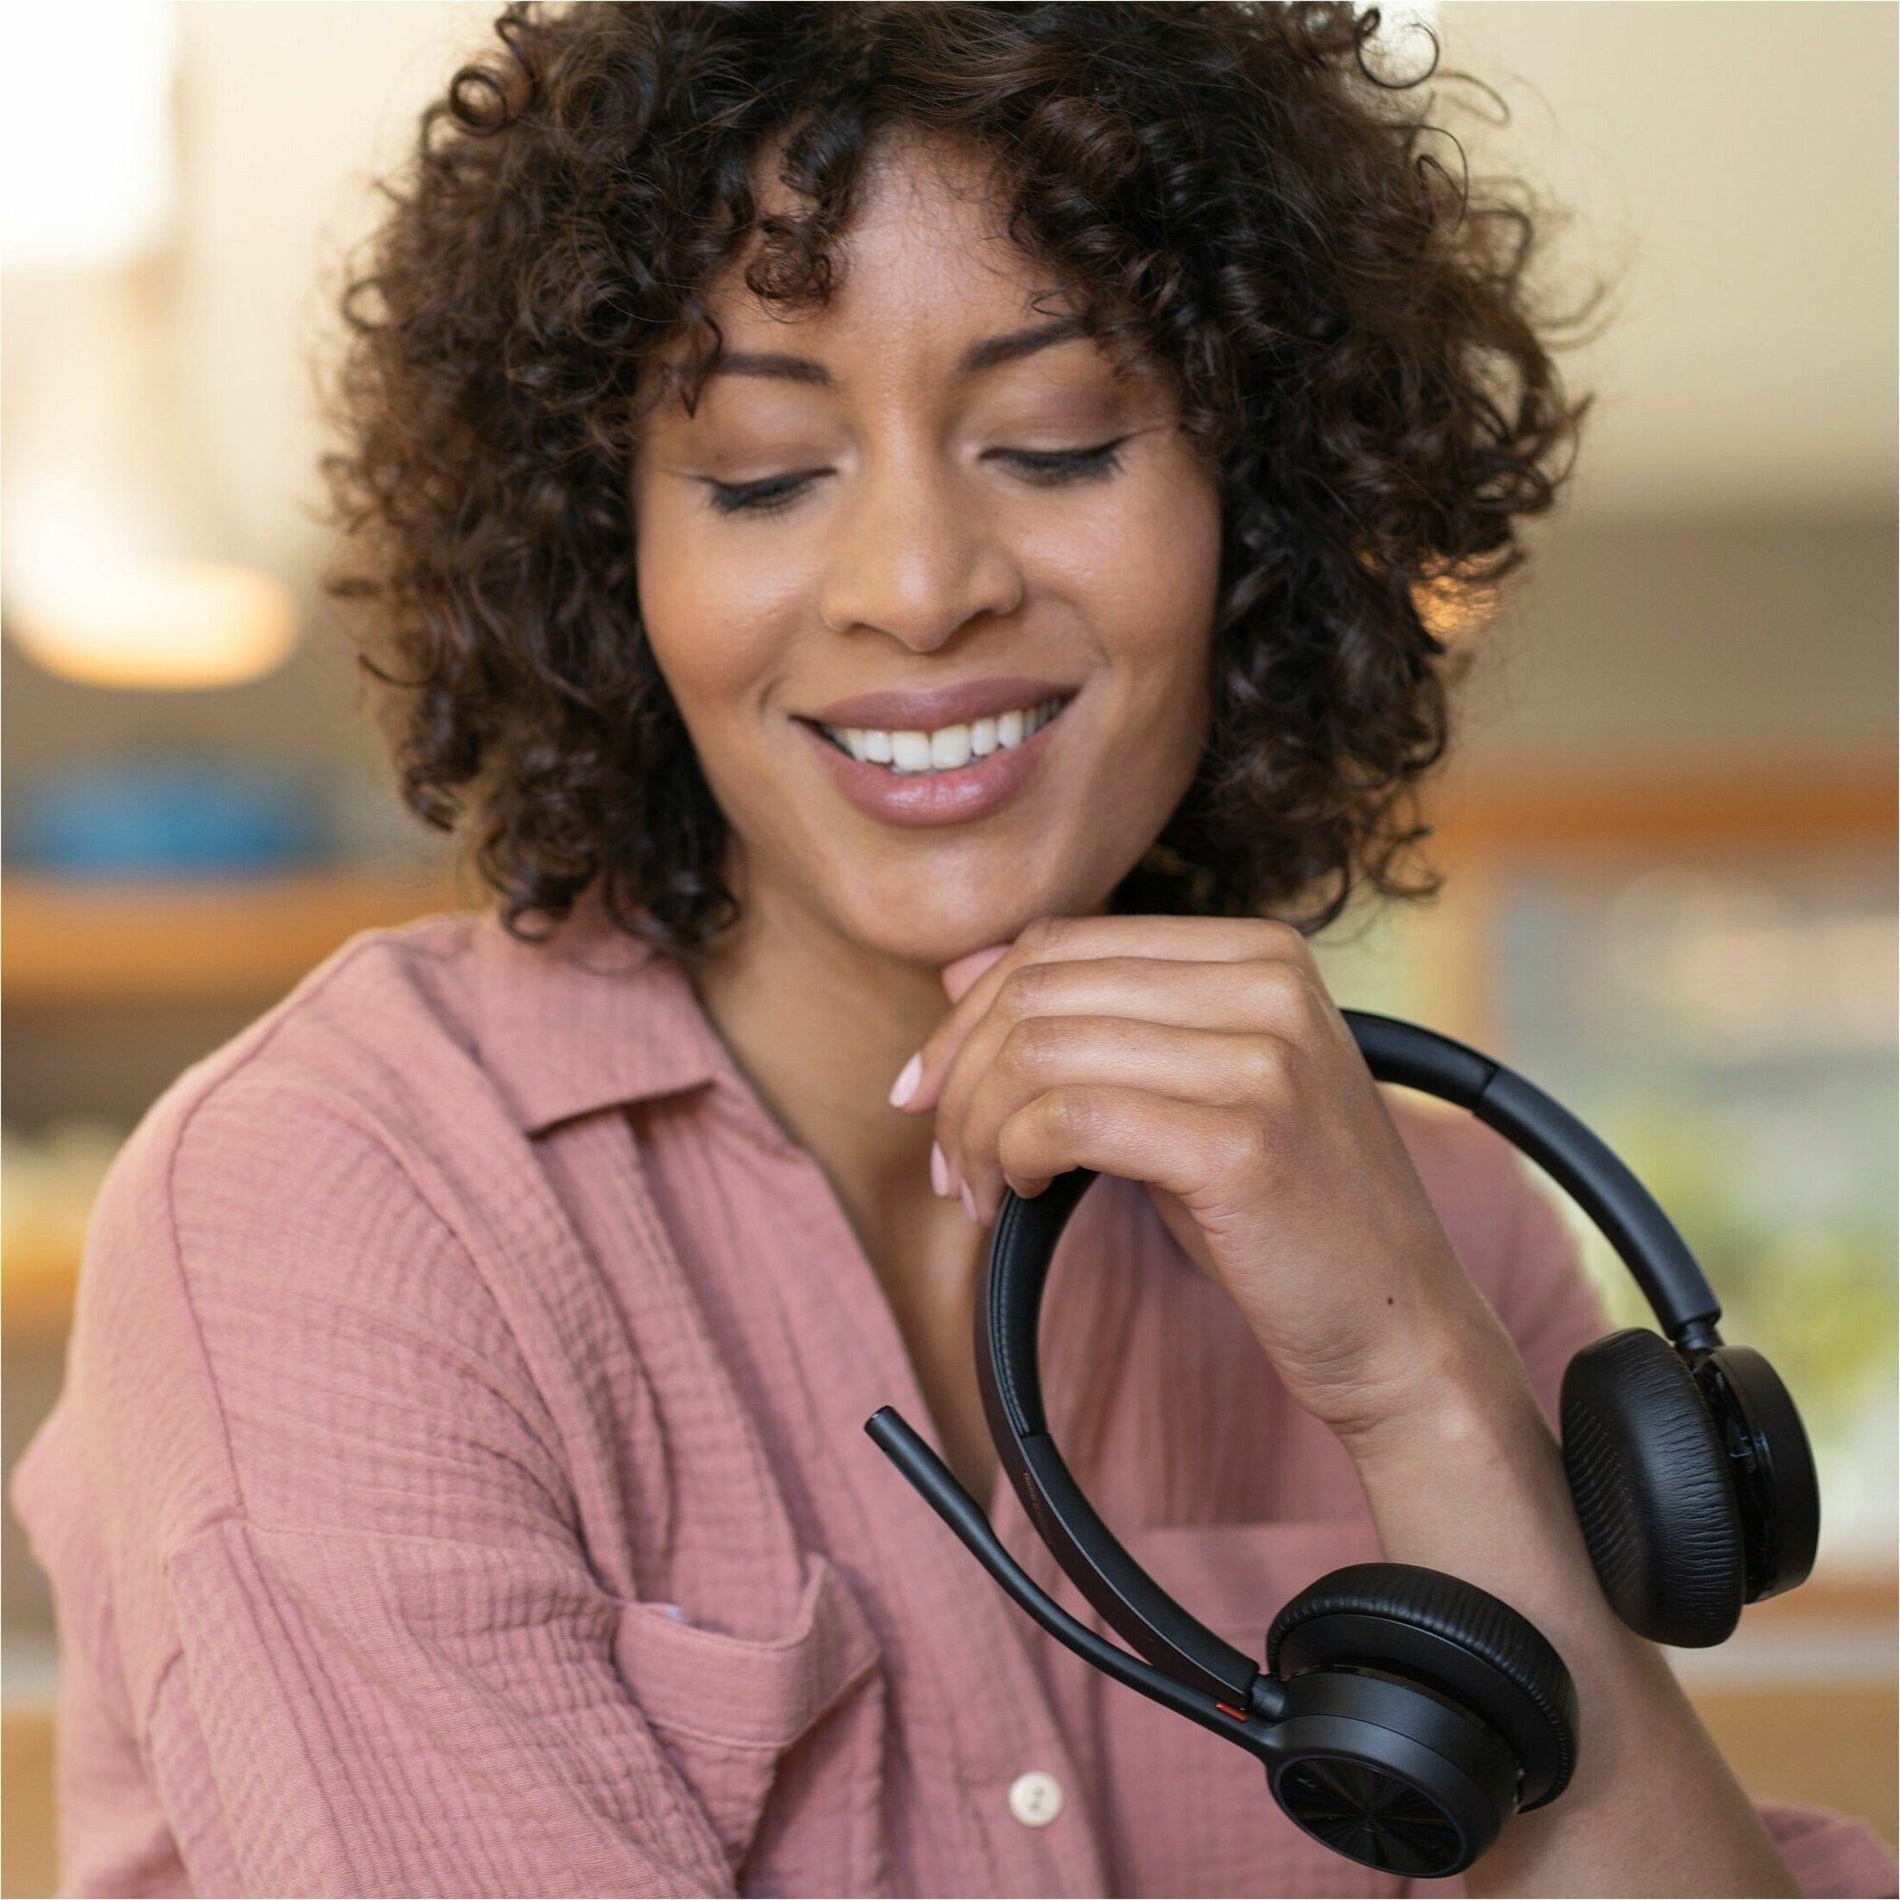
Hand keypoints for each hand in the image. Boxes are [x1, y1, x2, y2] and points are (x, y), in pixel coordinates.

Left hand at [893, 913, 1519, 1448]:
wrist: (1401, 1329)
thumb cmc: (1282, 1215)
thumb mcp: (1188, 1093)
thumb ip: (1094, 1024)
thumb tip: (961, 969)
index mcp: (1261, 951)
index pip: (1061, 943)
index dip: (968, 1014)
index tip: (924, 1091)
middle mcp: (1269, 982)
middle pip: (1038, 991)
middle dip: (957, 1076)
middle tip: (942, 1161)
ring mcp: (1264, 1057)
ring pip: (1038, 1050)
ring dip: (974, 1128)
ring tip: (974, 1192)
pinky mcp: (1245, 1140)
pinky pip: (1067, 1118)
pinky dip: (1011, 1157)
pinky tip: (1018, 1198)